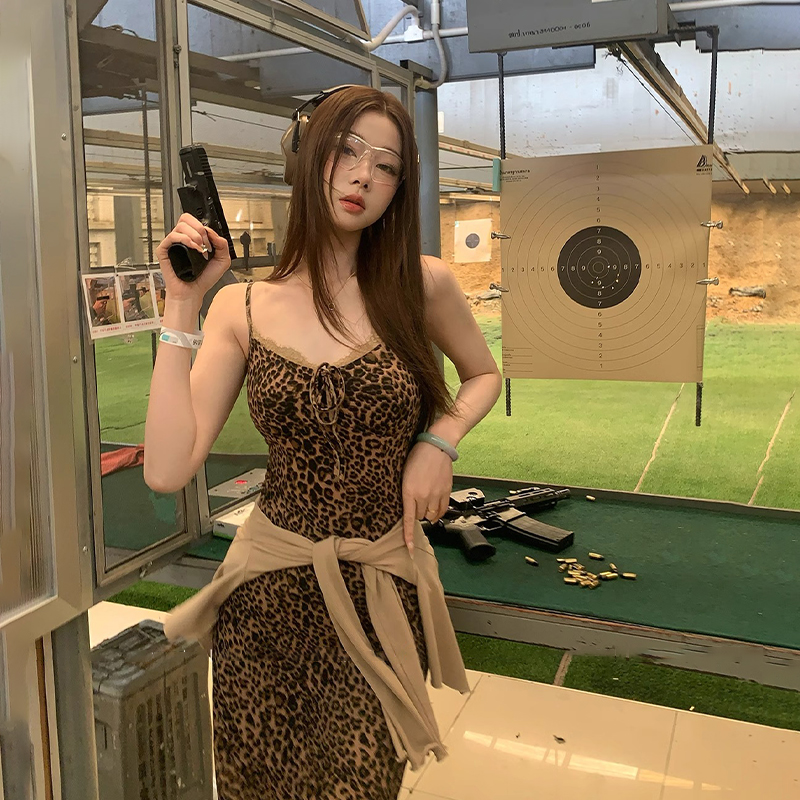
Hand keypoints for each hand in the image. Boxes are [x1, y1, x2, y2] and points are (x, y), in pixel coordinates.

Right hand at [154, 213, 231, 302]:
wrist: (193, 293)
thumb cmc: (203, 278)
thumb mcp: (222, 260)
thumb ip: (222, 244)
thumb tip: (212, 232)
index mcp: (193, 239)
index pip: (196, 221)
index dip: (206, 228)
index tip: (212, 242)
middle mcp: (182, 239)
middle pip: (186, 218)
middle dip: (200, 229)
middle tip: (205, 244)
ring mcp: (173, 244)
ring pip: (181, 225)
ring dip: (195, 235)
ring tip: (200, 249)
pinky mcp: (164, 250)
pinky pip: (172, 236)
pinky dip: (185, 239)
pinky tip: (193, 249)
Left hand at [401, 441, 453, 559]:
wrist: (436, 447)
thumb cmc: (416, 457)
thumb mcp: (404, 475)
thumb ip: (406, 492)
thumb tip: (407, 507)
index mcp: (409, 491)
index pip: (409, 519)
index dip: (408, 536)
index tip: (409, 549)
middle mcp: (423, 496)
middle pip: (419, 517)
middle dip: (417, 513)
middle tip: (416, 501)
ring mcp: (436, 495)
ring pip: (431, 515)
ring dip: (427, 512)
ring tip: (425, 500)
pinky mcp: (446, 492)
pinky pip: (442, 510)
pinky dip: (437, 512)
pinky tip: (434, 507)